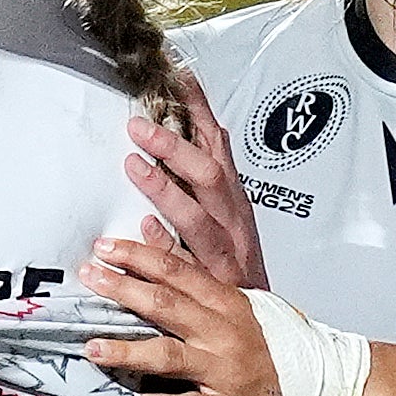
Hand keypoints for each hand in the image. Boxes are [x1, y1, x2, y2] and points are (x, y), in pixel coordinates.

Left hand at [87, 235, 288, 395]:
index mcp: (227, 301)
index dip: (138, 257)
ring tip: (94, 348)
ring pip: (170, 355)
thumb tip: (154, 236)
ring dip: (130, 351)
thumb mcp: (244, 300)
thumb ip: (197, 274)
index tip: (105, 249)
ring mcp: (223, 368)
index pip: (177, 270)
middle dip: (124, 290)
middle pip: (166, 304)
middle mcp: (222, 331)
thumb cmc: (279, 342)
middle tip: (89, 279)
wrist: (322, 383)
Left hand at [125, 90, 267, 289]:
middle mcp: (232, 219)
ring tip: (134, 166)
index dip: (199, 109)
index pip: (216, 143)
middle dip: (173, 146)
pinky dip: (167, 245)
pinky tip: (145, 228)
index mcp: (232, 197)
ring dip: (164, 189)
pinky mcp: (214, 284)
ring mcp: (224, 251)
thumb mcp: (224, 213)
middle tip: (139, 126)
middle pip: (208, 174)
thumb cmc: (237, 264)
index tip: (177, 76)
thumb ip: (196, 182)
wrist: (261, 319)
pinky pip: (187, 263)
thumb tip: (165, 141)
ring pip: (197, 216)